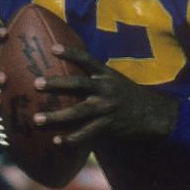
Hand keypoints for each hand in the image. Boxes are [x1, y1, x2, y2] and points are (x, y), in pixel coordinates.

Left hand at [32, 46, 177, 146]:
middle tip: (36, 83)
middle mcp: (106, 89)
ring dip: (56, 116)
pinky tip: (57, 142)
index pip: (87, 59)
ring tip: (37, 119)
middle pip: (78, 84)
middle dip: (56, 83)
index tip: (52, 48)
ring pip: (79, 111)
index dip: (70, 52)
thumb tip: (70, 73)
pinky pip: (87, 133)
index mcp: (107, 75)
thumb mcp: (115, 80)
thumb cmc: (128, 96)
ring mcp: (107, 108)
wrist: (153, 114)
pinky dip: (72, 138)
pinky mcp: (108, 125)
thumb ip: (95, 78)